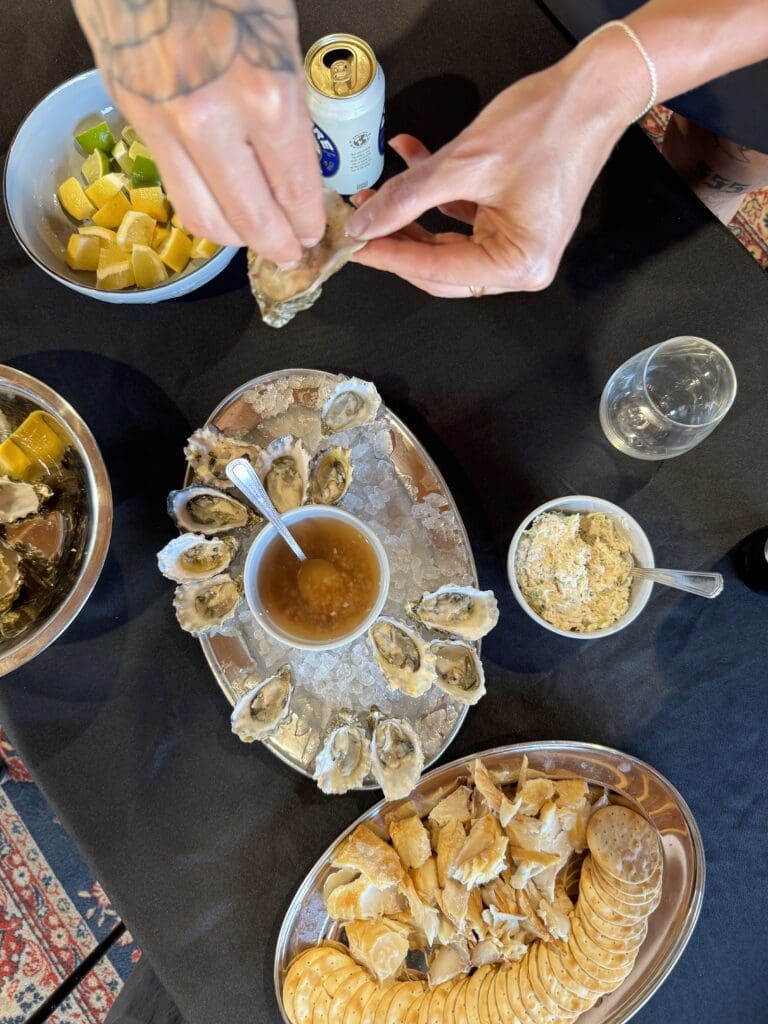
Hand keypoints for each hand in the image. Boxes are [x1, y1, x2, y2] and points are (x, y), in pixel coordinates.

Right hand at [72, 0, 324, 262]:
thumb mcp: (280, 35)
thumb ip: (290, 106)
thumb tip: (297, 164)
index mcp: (265, 95)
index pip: (294, 191)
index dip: (308, 223)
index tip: (316, 233)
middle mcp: (212, 123)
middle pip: (250, 221)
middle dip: (279, 245)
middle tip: (293, 252)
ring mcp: (166, 126)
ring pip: (205, 219)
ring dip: (237, 238)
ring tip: (257, 236)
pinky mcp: (135, 121)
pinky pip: (177, 189)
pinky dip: (205, 207)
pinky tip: (223, 204)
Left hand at [347, 45, 644, 296]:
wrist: (593, 88)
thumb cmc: (552, 124)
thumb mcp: (465, 163)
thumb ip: (408, 198)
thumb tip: (368, 223)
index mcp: (519, 264)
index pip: (437, 271)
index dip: (391, 256)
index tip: (355, 245)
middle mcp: (522, 263)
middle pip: (440, 267)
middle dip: (398, 239)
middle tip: (359, 224)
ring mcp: (517, 242)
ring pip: (445, 243)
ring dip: (410, 215)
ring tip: (375, 194)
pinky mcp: (511, 220)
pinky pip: (461, 218)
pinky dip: (434, 195)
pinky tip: (409, 164)